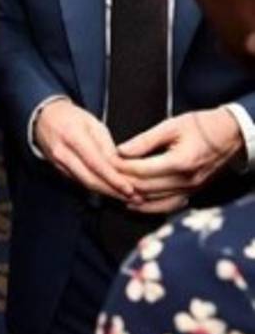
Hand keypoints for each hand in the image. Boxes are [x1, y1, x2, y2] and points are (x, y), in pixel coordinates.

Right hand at [34, 99, 136, 201]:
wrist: (44, 117)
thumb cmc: (71, 117)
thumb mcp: (93, 123)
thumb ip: (107, 146)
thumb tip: (121, 168)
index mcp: (72, 136)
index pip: (95, 163)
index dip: (113, 179)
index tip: (130, 188)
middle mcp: (62, 152)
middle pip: (90, 179)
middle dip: (113, 191)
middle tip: (135, 198)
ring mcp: (58, 163)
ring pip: (85, 184)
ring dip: (108, 193)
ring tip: (128, 198)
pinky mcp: (59, 170)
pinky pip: (80, 182)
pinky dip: (97, 188)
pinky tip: (111, 191)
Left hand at [117, 108, 242, 211]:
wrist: (230, 136)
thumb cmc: (201, 126)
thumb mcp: (170, 126)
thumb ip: (144, 140)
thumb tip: (120, 151)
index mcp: (179, 162)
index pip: (141, 171)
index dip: (120, 168)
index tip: (105, 162)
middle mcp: (185, 180)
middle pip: (144, 188)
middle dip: (121, 182)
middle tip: (103, 177)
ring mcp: (190, 190)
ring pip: (153, 201)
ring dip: (131, 197)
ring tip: (112, 190)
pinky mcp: (192, 193)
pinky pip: (167, 206)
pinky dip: (148, 207)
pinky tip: (132, 204)